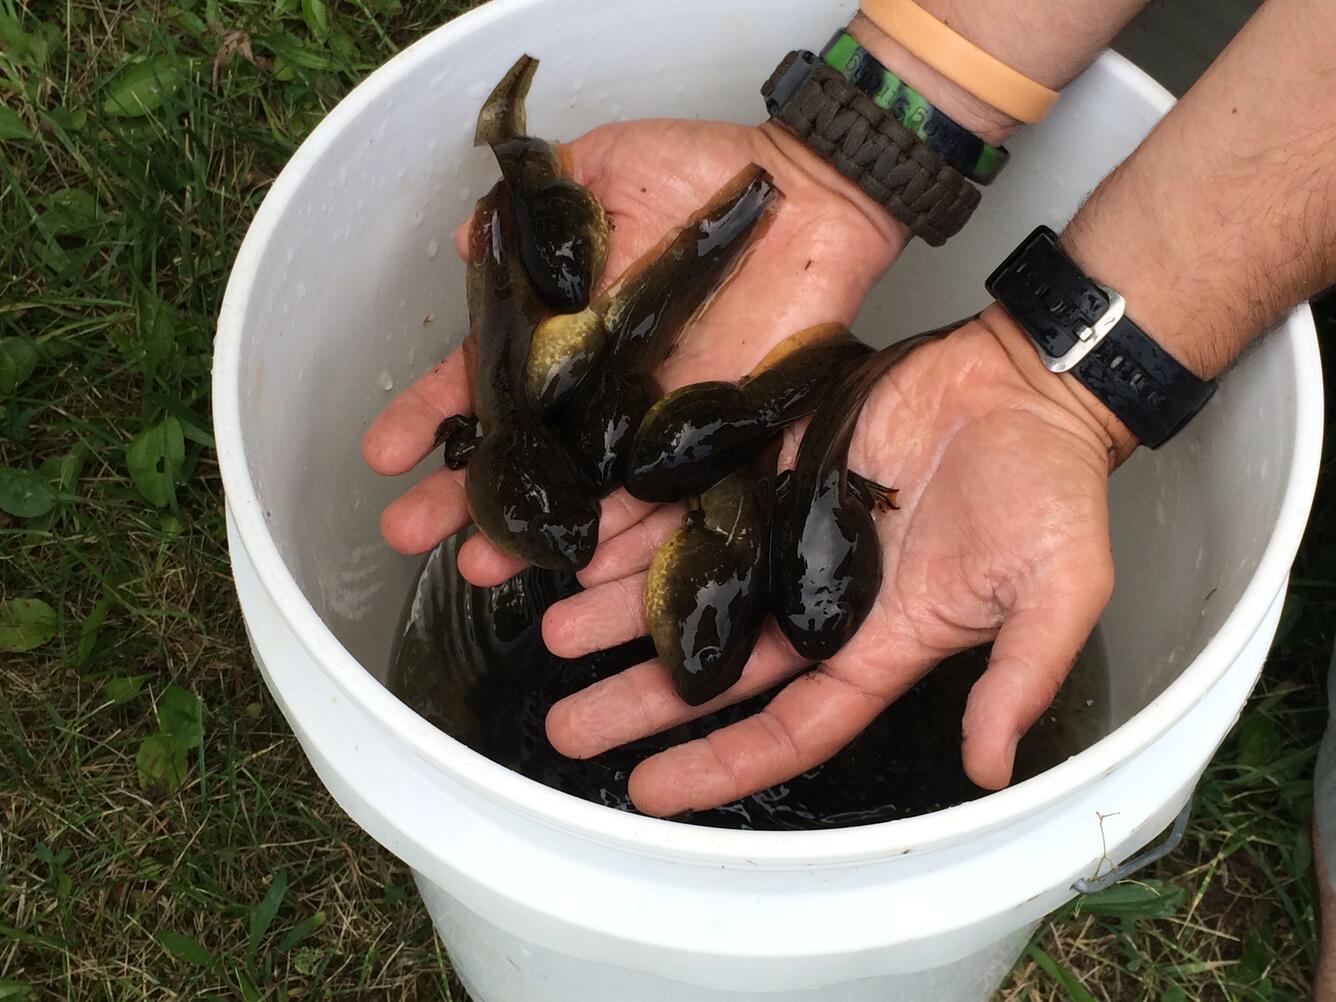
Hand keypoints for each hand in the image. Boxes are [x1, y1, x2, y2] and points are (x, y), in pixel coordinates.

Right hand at [362, 118, 905, 583]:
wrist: (807, 192)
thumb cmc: (702, 172)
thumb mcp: (603, 167)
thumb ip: (537, 211)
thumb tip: (463, 241)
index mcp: (564, 332)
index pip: (484, 380)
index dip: (430, 415)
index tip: (382, 455)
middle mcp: (599, 388)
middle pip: (522, 452)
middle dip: (461, 496)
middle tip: (408, 533)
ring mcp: (653, 420)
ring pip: (585, 493)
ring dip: (532, 532)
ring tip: (479, 568)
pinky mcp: (714, 438)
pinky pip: (672, 501)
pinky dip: (632, 539)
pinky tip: (584, 570)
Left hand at [542, 308, 1119, 815]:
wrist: (1024, 383)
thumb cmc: (1051, 488)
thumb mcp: (1056, 592)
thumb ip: (1020, 676)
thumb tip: (989, 767)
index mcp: (878, 641)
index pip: (791, 723)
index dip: (721, 760)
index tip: (649, 791)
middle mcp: (817, 597)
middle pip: (714, 663)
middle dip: (639, 697)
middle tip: (566, 723)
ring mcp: (787, 528)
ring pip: (687, 583)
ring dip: (619, 611)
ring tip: (551, 631)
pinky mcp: (770, 462)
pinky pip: (690, 500)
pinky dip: (637, 523)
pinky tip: (585, 545)